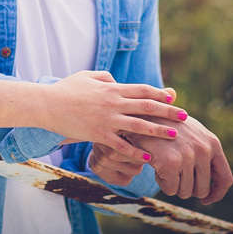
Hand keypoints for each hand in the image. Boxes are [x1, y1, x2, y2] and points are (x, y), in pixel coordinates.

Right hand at [44, 71, 184, 162]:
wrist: (47, 104)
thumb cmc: (65, 89)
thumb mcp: (86, 76)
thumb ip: (104, 77)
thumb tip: (116, 80)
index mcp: (111, 88)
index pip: (142, 90)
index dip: (159, 94)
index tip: (173, 98)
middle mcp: (113, 103)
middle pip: (147, 107)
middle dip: (168, 112)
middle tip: (185, 116)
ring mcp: (106, 120)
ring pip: (139, 126)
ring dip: (159, 131)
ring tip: (174, 136)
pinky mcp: (98, 135)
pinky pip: (121, 145)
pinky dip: (136, 151)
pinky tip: (148, 157)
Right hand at [90, 115, 232, 203]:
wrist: (140, 115)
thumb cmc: (164, 126)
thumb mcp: (191, 133)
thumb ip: (204, 152)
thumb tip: (209, 189)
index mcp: (212, 143)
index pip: (225, 179)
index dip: (216, 194)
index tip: (205, 200)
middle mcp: (203, 150)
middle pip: (201, 189)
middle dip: (187, 189)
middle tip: (174, 177)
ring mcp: (188, 156)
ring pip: (185, 191)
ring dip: (173, 185)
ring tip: (163, 168)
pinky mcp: (171, 162)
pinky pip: (171, 189)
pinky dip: (162, 183)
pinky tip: (156, 169)